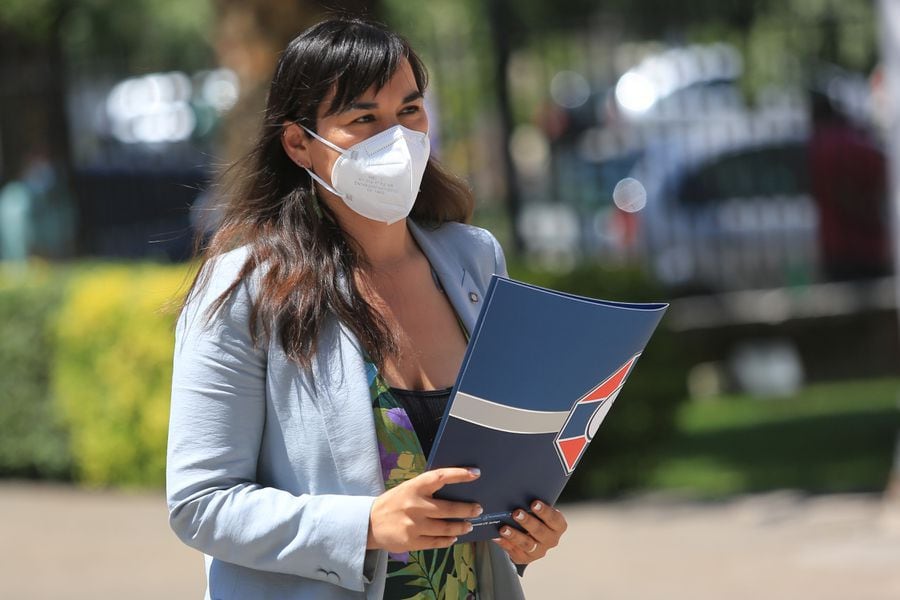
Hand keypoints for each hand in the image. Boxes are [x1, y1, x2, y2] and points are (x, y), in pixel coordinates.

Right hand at [367, 467, 482, 552]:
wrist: (369, 523)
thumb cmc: (393, 503)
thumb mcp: (407, 489)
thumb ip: (426, 490)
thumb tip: (454, 491)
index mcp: (414, 487)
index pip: (440, 477)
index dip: (459, 474)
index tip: (475, 474)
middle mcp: (415, 506)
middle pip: (448, 508)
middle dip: (467, 509)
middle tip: (478, 509)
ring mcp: (414, 525)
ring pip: (446, 528)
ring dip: (461, 527)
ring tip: (468, 525)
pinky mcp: (412, 542)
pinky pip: (436, 542)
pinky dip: (448, 540)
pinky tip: (453, 537)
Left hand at [493, 500, 566, 564]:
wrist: (528, 532)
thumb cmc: (534, 514)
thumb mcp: (537, 509)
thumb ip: (532, 504)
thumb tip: (516, 495)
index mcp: (558, 526)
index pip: (554, 519)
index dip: (545, 511)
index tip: (534, 503)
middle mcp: (551, 540)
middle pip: (540, 532)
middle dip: (527, 522)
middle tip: (516, 512)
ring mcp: (539, 551)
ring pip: (527, 544)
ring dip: (515, 535)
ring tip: (503, 528)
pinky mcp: (525, 558)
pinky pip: (514, 551)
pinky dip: (504, 543)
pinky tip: (496, 536)